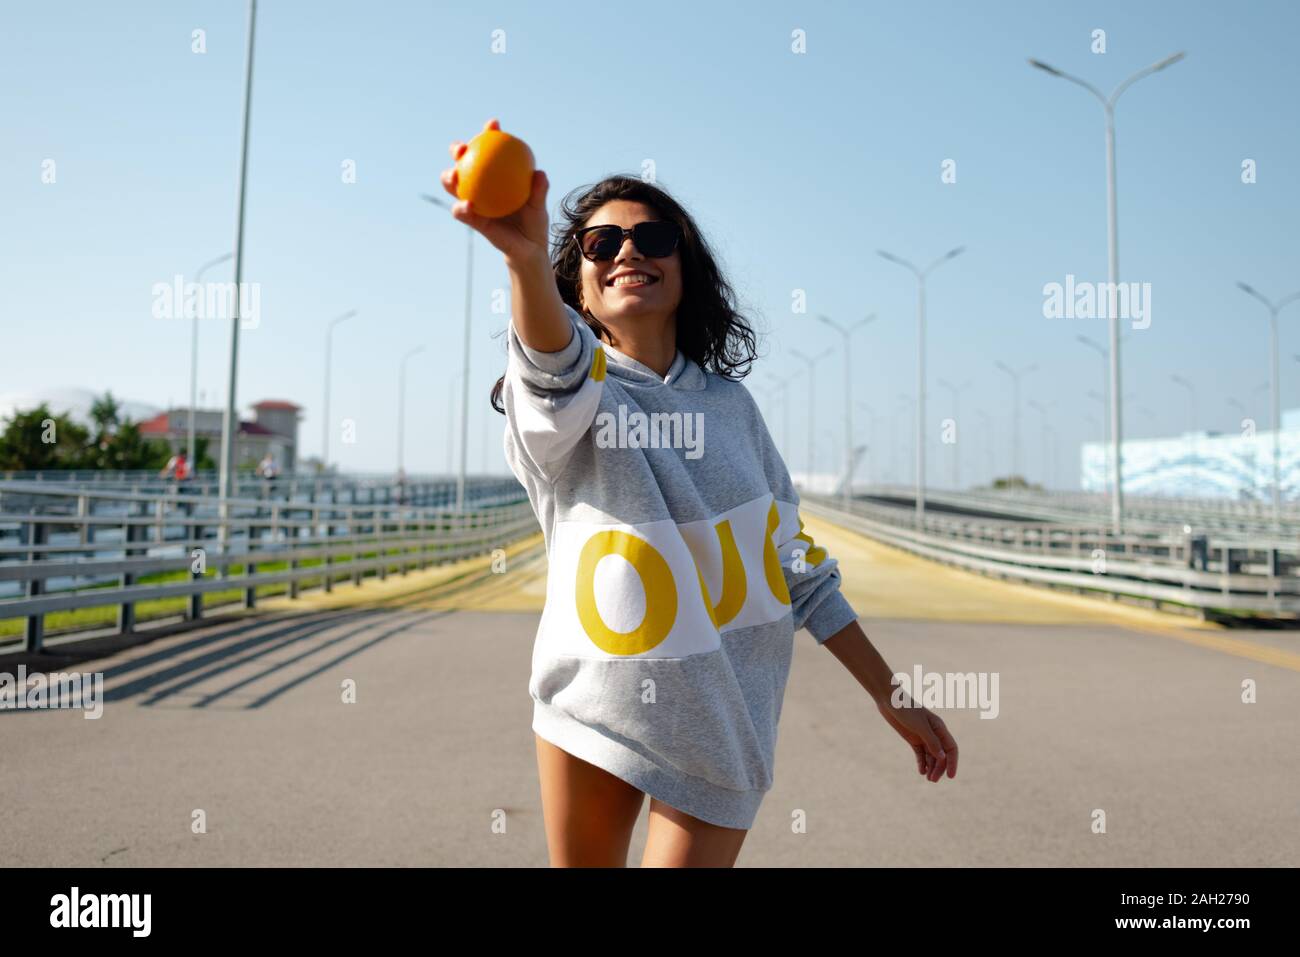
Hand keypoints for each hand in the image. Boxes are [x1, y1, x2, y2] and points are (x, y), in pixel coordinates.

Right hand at [440, 118, 549, 266]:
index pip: (491, 151)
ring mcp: (474, 202)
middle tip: (462, 148)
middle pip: (463, 162)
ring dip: (449, 177)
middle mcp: (481, 186)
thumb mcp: (539, 206)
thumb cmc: (534, 223)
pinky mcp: (473, 221)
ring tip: (454, 174)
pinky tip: (466, 204)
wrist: (528, 249)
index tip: (493, 124)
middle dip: (458, 150)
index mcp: (497, 176)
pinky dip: (462, 208)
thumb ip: (538, 190)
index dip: (489, 134)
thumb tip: (539, 173)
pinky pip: (463, 212)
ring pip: (454, 185)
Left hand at [876, 694, 957, 782]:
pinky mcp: (913, 738)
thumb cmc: (906, 709)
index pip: (951, 748)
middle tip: (932, 780)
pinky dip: (922, 763)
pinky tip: (921, 771)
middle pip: (941, 755)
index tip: (950, 777)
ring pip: (931, 756)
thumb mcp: (919, 726)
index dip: (952, 763)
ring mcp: (923, 736)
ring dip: (931, 767)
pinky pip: (920, 753)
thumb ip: (931, 741)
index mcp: (939, 728)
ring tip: (928, 779)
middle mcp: (933, 733)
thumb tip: (942, 757)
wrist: (889, 700)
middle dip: (939, 768)